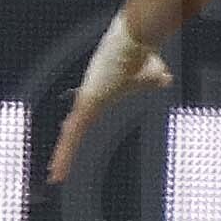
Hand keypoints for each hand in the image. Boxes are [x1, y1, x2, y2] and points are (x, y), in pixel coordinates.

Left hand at [47, 31, 171, 185]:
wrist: (135, 43)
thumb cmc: (142, 54)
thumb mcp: (152, 74)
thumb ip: (154, 80)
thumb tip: (165, 80)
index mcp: (98, 96)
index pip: (82, 122)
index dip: (75, 136)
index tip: (70, 146)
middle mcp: (87, 99)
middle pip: (72, 131)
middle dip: (64, 151)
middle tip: (55, 172)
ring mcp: (85, 101)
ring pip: (69, 136)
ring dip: (62, 158)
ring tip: (55, 177)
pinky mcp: (87, 102)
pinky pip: (73, 134)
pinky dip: (65, 152)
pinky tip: (59, 167)